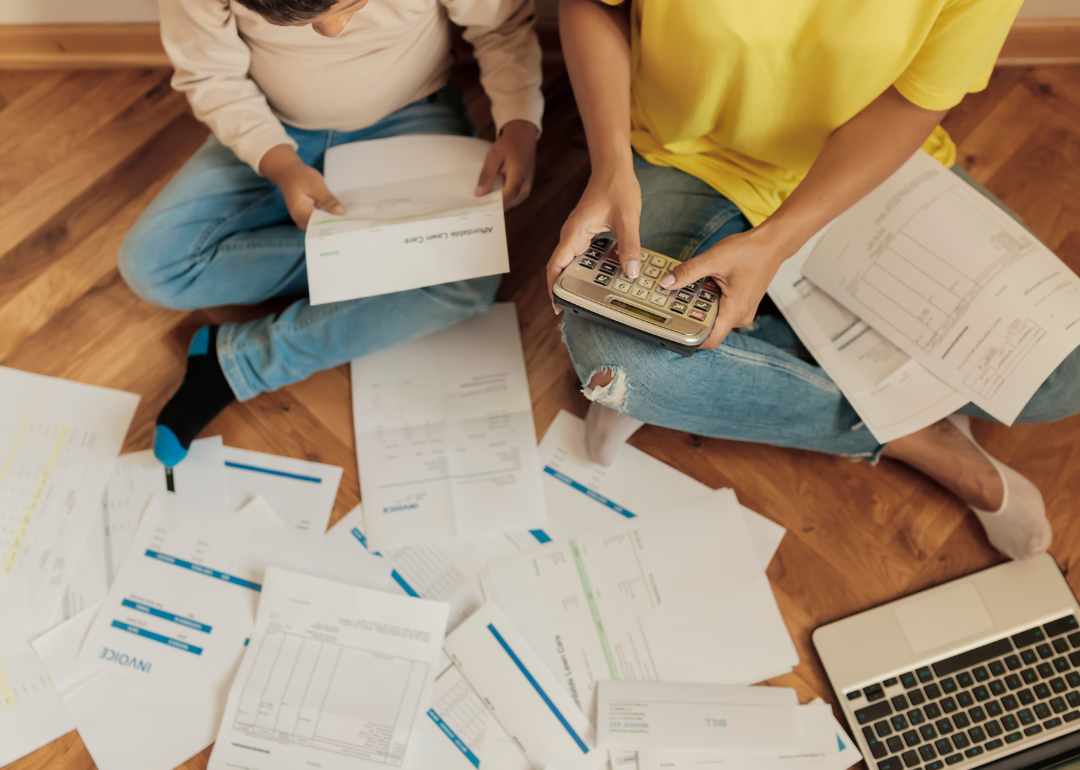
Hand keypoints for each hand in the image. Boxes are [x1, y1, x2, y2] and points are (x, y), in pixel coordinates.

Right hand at [259, 144, 344, 229]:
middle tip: (355, 219)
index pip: (320, 224)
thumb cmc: (300, 177)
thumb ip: (328, 200)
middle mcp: (301, 221)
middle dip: (337, 222)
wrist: (289, 174)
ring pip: (324, 224)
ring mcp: (305, 221)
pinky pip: (323, 219)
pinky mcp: (310, 218)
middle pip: (322, 226)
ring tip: (351, 216)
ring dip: (336, 219)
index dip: (335, 223)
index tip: (350, 222)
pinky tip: (342, 212)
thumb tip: (341, 212)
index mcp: (300, 213)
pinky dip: (332, 215)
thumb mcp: (316, 185)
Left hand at [476, 120, 537, 209]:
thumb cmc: (508, 145)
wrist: (523, 138)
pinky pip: (512, 199)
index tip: (479, 207)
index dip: (493, 204)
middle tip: (476, 206)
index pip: (507, 196)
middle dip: (493, 206)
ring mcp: (527, 189)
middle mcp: (526, 186)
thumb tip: (479, 194)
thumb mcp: (494, 156)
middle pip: (508, 203)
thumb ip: (487, 175)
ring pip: (510, 204)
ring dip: (497, 204)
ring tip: (482, 202)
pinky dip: (502, 200)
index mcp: (519, 176)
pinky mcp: (525, 189)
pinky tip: (491, 196)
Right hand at [547, 164, 641, 311]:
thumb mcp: (627, 218)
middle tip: (579, 307)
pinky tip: (604, 275)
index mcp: (574, 232)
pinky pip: (583, 255)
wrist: (613, 168)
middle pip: (561, 268)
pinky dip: (589, 267)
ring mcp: (577, 234)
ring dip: (578, 279)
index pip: (555, 265)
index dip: (553, 287)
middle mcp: (571, 235)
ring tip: (591, 297)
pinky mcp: (585, 232)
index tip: (557, 305)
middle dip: (566, 288)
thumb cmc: (616, 187)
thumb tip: (632, 272)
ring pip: (572, 262)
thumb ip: (630, 246)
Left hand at [658, 226, 790, 349]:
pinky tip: (702, 287)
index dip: (690, 339)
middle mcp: (741, 316)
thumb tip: (667, 283)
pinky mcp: (741, 305)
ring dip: (699, 307)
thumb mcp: (714, 259)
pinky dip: (709, 301)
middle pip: (709, 329)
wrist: (772, 244)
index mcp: (735, 310)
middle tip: (674, 302)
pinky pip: (721, 310)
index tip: (673, 328)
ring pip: (714, 319)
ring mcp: (742, 312)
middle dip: (691, 317)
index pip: (710, 340)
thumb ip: (688, 272)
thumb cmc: (751, 251)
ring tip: (687, 291)